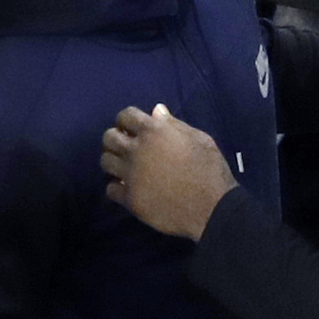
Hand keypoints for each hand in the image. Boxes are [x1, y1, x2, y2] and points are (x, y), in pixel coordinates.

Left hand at [101, 104, 238, 239]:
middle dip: (116, 138)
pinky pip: (111, 189)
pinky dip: (117, 187)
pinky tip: (129, 187)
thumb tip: (155, 111)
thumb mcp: (199, 139)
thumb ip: (174, 124)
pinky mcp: (130, 199)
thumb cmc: (210, 169)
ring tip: (126, 167)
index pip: (125, 116)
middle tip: (127, 146)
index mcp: (154, 132)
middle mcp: (137, 150)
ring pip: (105, 162)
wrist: (213, 207)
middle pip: (109, 137)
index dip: (128, 120)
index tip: (132, 128)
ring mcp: (131, 176)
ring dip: (114, 161)